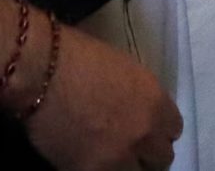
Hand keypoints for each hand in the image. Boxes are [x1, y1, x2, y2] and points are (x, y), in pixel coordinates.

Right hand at [24, 22, 181, 170]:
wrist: (41, 70)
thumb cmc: (76, 54)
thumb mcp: (122, 69)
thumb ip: (138, 96)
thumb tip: (135, 110)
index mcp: (156, 101)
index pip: (174, 129)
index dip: (156, 128)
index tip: (144, 127)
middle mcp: (145, 133)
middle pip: (162, 158)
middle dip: (146, 151)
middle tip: (127, 144)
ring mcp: (120, 158)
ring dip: (125, 164)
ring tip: (108, 154)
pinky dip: (98, 169)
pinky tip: (86, 157)